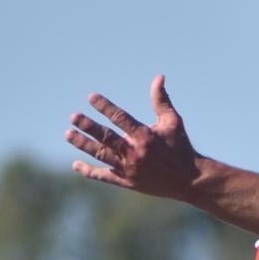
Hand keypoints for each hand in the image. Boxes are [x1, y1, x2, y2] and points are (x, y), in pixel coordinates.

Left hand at [64, 74, 200, 198]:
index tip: (91, 97)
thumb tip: (159, 77)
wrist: (190, 180)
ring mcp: (130, 169)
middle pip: (106, 137)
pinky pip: (105, 176)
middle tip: (73, 117)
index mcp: (145, 136)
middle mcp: (135, 153)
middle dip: (88, 126)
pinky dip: (90, 171)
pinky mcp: (128, 182)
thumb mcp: (173, 121)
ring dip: (84, 145)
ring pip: (102, 155)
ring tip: (69, 134)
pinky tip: (76, 164)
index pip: (120, 118)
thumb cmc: (181, 147)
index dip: (105, 106)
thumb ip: (161, 100)